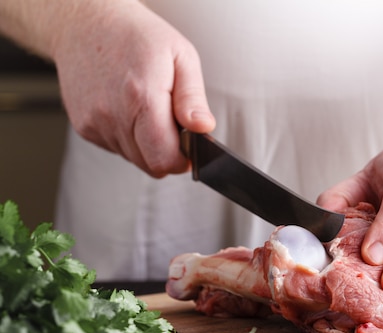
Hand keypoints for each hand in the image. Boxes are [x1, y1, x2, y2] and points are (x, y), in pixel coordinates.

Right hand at [51, 1, 214, 176]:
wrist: (85, 22)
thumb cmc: (135, 35)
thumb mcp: (180, 55)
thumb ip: (193, 98)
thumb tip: (203, 128)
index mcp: (142, 98)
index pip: (164, 159)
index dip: (183, 161)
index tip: (190, 149)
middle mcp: (113, 115)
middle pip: (150, 165)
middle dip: (168, 153)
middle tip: (172, 125)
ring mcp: (95, 123)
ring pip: (134, 159)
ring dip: (147, 145)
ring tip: (147, 110)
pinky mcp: (84, 127)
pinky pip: (116, 148)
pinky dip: (128, 137)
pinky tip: (128, 110)